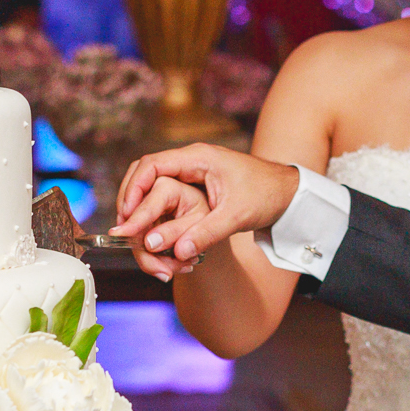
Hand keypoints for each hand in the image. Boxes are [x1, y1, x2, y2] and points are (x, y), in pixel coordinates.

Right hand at [112, 144, 301, 277]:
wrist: (286, 191)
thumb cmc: (265, 196)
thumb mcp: (236, 216)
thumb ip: (206, 233)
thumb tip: (177, 252)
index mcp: (197, 158)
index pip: (151, 166)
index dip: (133, 190)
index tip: (126, 216)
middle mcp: (190, 159)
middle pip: (144, 171)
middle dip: (129, 197)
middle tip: (122, 225)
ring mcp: (191, 169)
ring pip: (151, 181)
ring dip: (138, 202)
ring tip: (131, 229)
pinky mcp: (194, 181)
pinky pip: (163, 189)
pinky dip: (151, 206)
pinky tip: (147, 226)